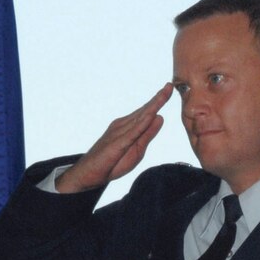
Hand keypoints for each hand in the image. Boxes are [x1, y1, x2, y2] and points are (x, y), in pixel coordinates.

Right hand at [54, 84, 173, 193]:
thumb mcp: (137, 150)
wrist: (89, 174)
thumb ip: (148, 134)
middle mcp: (123, 125)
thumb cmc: (112, 163)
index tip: (169, 88)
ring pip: (140, 117)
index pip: (146, 112)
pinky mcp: (117, 143)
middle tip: (170, 85)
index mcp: (129, 126)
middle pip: (144, 110)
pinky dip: (143, 123)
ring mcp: (119, 132)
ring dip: (153, 105)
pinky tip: (153, 115)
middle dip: (158, 98)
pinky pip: (133, 132)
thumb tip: (160, 117)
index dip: (158, 100)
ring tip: (164, 93)